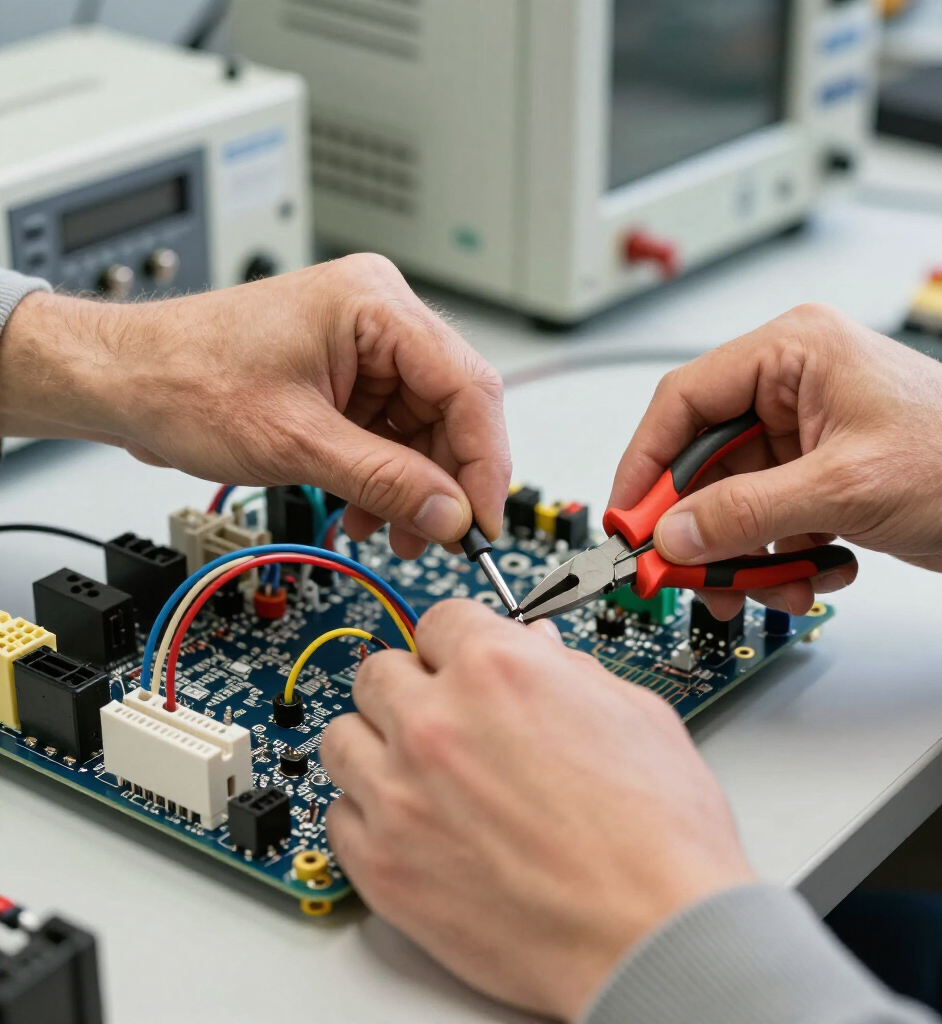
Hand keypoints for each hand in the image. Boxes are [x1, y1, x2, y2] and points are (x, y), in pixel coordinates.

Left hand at [0, 256, 508, 556]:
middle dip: (444, 481)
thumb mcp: (296, 442)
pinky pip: (390, 434)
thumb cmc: (183, 378)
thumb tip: (451, 515)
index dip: (484, 462)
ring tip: (395, 532)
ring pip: (423, 429)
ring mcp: (363, 348)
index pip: (468, 386)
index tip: (482, 520)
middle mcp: (378, 317)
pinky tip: (367, 510)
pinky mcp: (346, 378)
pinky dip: (386, 478)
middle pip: (452, 409)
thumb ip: (385, 480)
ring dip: (414, 487)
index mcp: (375, 304)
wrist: (123, 381)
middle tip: (441, 536)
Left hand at [320, 600, 753, 1020]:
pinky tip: (410, 823)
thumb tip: (538, 648)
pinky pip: (339, 815)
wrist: (653, 939)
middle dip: (411, 684)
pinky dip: (367, 813)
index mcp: (498, 668)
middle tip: (441, 713)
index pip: (439, 619)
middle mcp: (437, 721)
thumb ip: (570, 668)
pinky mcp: (383, 866)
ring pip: (343, 737)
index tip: (458, 660)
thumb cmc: (659, 837)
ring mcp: (399, 795)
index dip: (456, 641)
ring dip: (375, 743)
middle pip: (379, 671)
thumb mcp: (634, 715)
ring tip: (415, 768)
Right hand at [610, 303, 941, 619]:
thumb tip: (675, 532)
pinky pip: (763, 522)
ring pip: (729, 501)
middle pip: (701, 460)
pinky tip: (812, 574)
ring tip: (762, 587)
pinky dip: (774, 558)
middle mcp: (789, 390)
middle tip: (680, 569)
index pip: (684, 401)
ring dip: (738, 553)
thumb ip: (745, 512)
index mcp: (792, 354)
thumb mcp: (843, 487)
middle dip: (694, 524)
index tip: (626, 514)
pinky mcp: (814, 479)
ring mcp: (802, 438)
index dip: (645, 461)